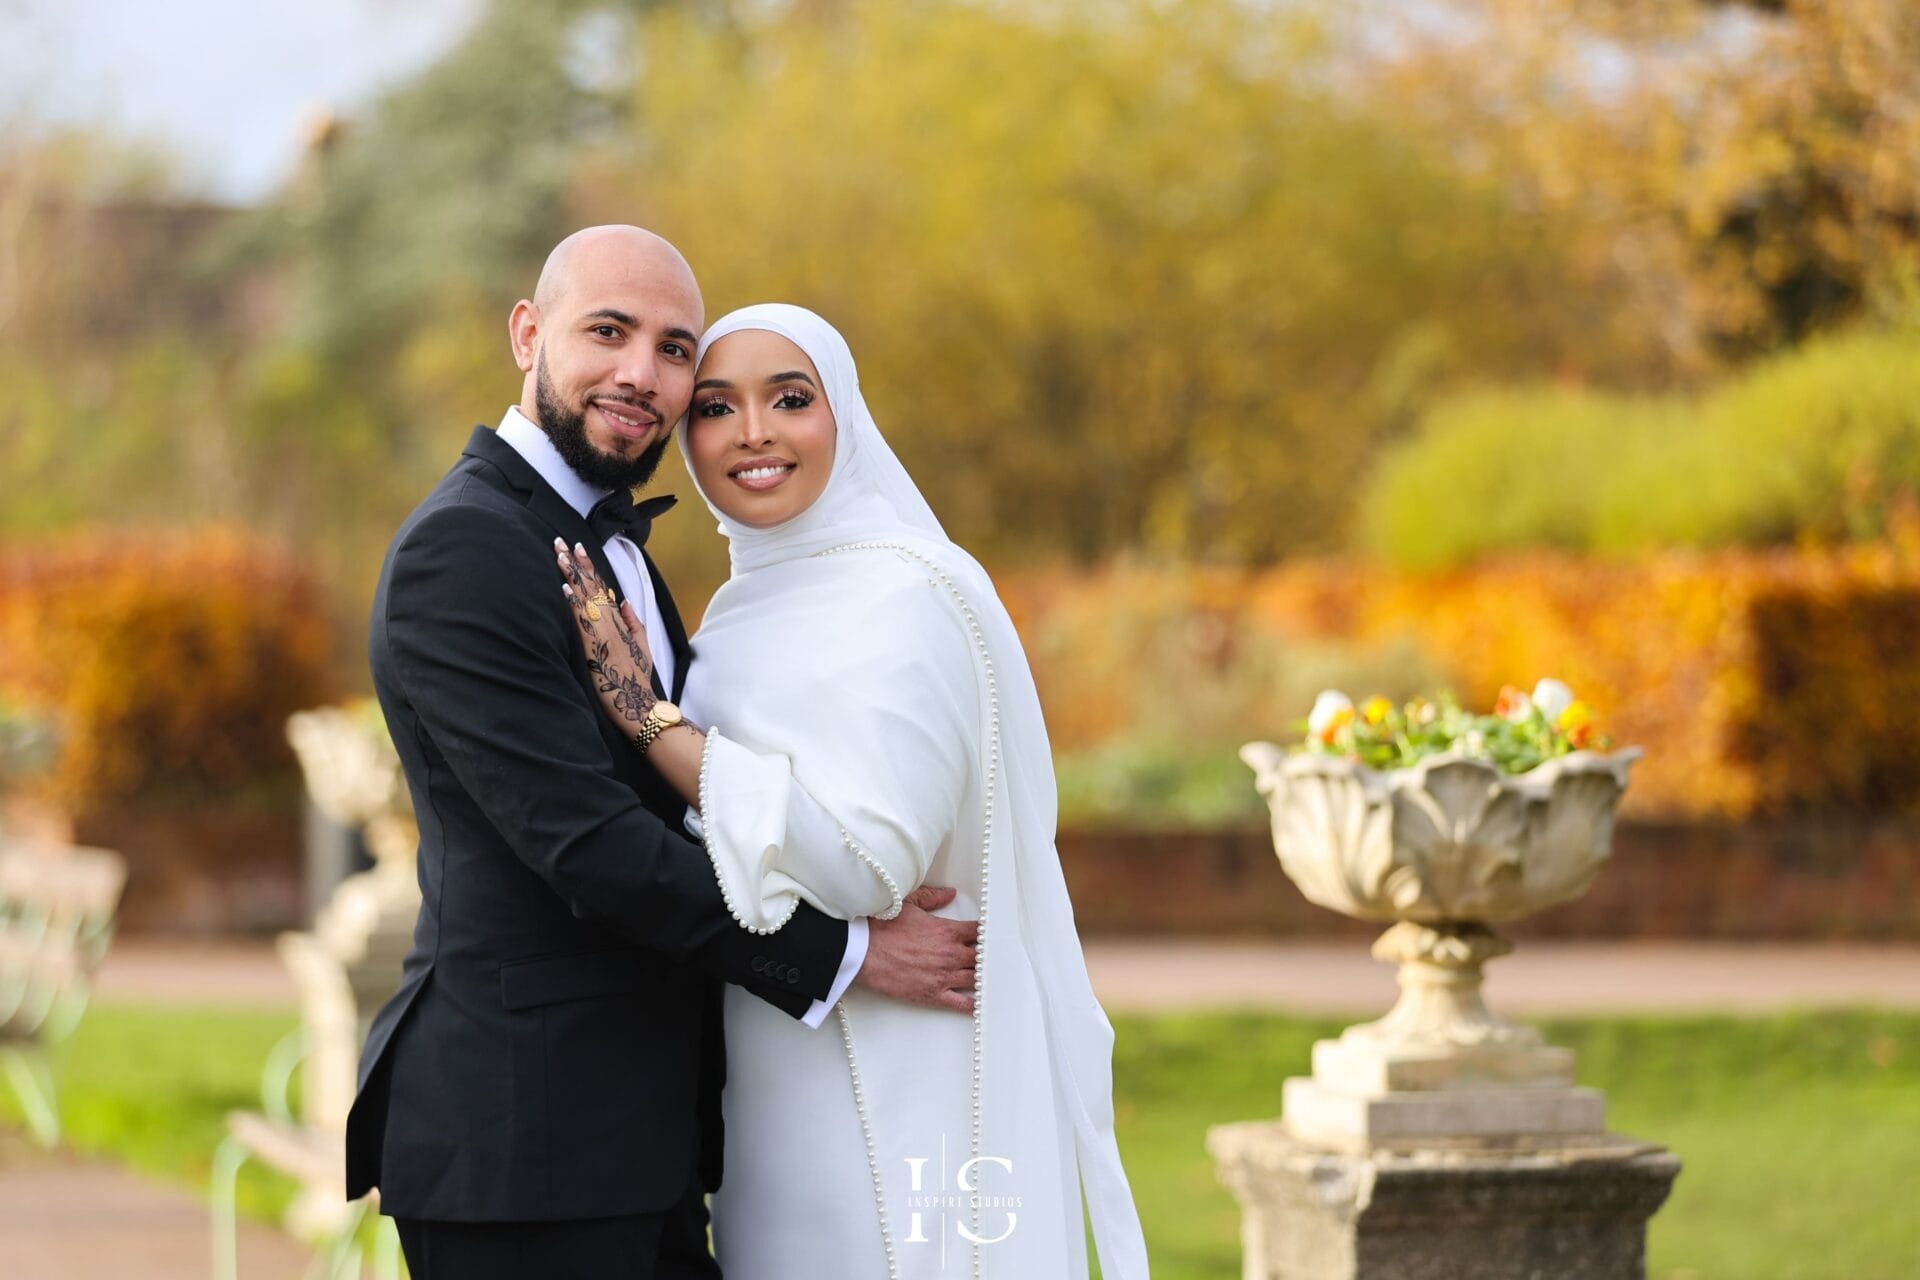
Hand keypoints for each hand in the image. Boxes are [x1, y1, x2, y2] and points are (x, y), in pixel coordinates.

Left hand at [555, 539, 656, 735]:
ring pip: (585, 598)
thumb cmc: (638, 680)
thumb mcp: (643, 648)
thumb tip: (622, 600)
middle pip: (592, 587)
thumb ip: (633, 622)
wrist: (640, 704)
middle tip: (561, 541)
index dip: (590, 568)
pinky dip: (573, 604)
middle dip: (576, 563)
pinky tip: (564, 588)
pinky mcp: (594, 647)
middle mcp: (612, 624)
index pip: (602, 588)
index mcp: (620, 623)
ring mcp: (603, 634)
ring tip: (559, 556)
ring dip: (572, 576)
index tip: (579, 549)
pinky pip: (582, 621)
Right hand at [855, 885, 978, 1014]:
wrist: (862, 951)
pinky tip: (978, 1004)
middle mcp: (951, 954)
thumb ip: (932, 897)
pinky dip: (972, 1005)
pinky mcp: (933, 994)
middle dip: (987, 957)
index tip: (989, 935)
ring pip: (976, 979)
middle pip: (982, 957)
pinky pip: (960, 1003)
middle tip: (992, 957)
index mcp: (948, 931)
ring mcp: (944, 976)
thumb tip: (949, 893)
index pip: (980, 932)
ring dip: (983, 978)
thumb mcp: (909, 903)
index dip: (987, 934)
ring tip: (989, 979)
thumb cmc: (882, 928)